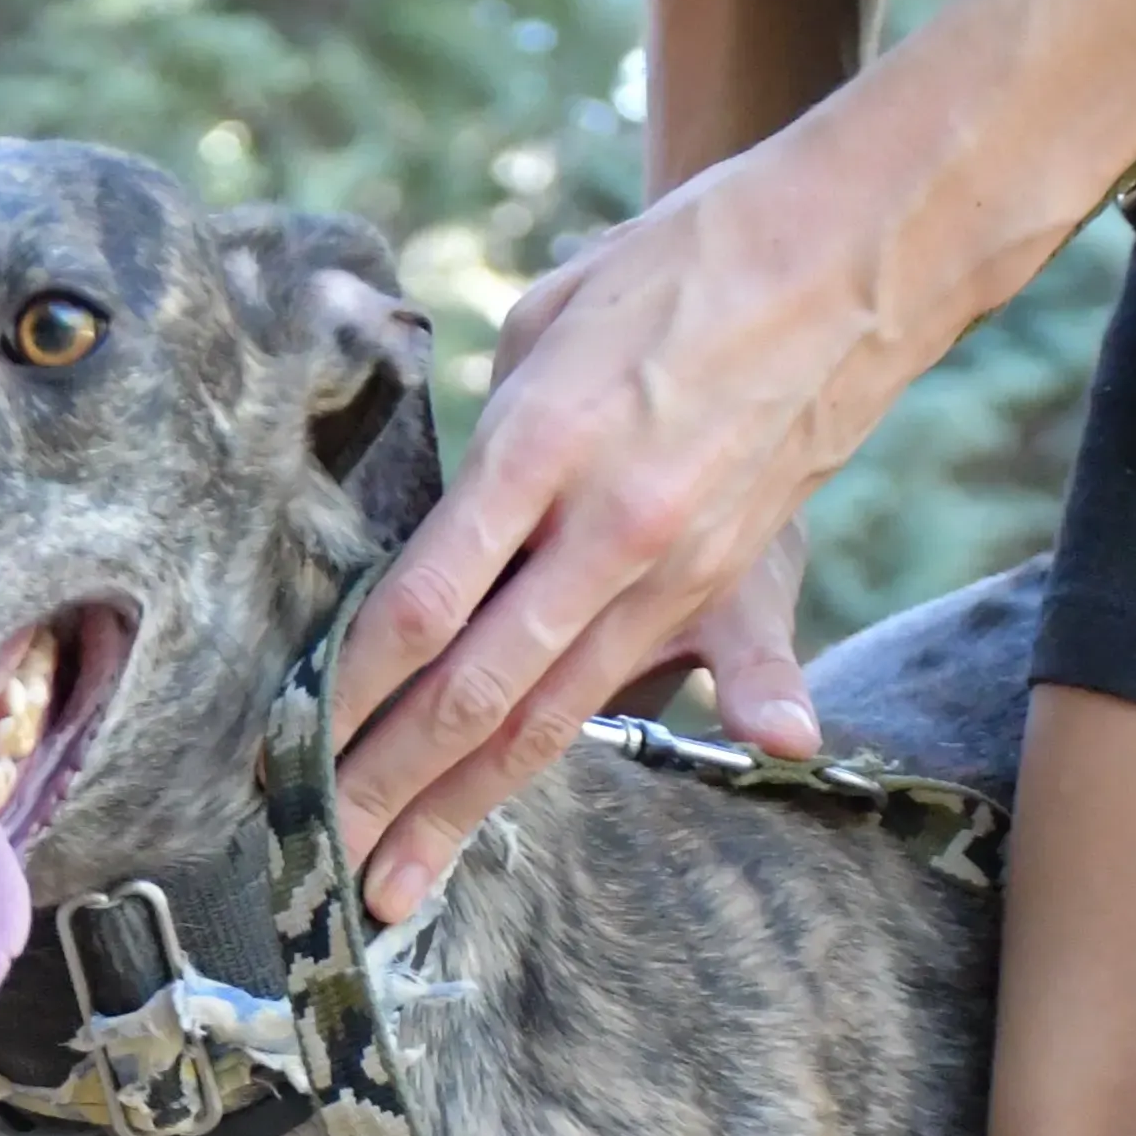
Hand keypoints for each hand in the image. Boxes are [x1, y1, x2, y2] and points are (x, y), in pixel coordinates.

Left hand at [328, 139, 918, 922]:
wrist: (845, 252)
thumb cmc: (673, 269)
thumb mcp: (556, 321)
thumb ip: (499, 438)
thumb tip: (458, 511)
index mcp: (544, 445)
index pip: (426, 599)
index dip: (352, 686)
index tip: (290, 745)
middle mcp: (607, 526)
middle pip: (473, 688)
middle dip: (383, 782)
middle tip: (312, 855)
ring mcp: (672, 569)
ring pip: (549, 715)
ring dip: (461, 808)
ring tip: (392, 883)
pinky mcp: (723, 587)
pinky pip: (655, 688)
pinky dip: (635, 745)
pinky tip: (652, 816)